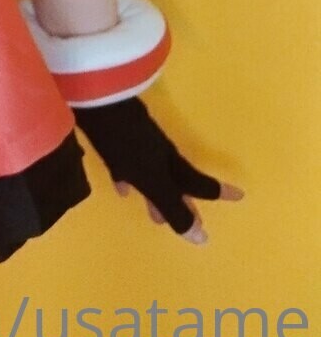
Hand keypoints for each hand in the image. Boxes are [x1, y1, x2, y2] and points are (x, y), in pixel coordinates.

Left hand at [72, 96, 243, 244]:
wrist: (97, 98)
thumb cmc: (128, 143)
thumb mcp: (153, 179)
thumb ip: (173, 207)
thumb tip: (203, 239)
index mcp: (171, 164)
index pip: (199, 184)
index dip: (217, 193)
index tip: (240, 195)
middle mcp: (159, 153)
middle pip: (176, 182)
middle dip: (182, 202)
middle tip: (191, 220)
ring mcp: (138, 142)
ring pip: (153, 174)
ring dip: (156, 193)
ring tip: (154, 214)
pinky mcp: (117, 136)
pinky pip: (129, 163)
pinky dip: (128, 177)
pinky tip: (121, 187)